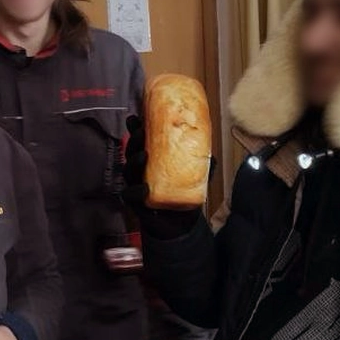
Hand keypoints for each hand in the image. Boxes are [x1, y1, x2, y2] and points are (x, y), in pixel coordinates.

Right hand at [121, 115, 198, 238]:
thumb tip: (211, 150)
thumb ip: (202, 161)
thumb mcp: (197, 173)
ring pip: (128, 169)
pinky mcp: (136, 202)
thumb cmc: (184, 192)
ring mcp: (136, 183)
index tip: (136, 117)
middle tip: (140, 132)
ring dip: (134, 161)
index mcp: (152, 156)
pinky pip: (130, 194)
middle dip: (134, 139)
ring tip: (143, 155)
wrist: (180, 221)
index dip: (136, 127)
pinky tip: (143, 187)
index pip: (141, 138)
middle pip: (131, 149)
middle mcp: (140, 167)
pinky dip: (135, 191)